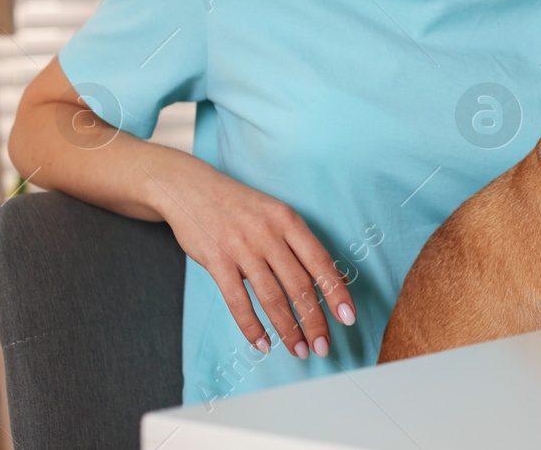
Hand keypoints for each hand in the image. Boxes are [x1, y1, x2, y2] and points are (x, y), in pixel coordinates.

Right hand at [145, 157, 355, 360]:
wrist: (192, 189)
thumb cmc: (241, 207)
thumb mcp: (278, 215)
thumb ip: (303, 246)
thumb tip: (337, 277)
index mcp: (289, 222)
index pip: (321, 262)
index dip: (337, 292)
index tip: (349, 318)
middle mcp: (269, 235)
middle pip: (299, 285)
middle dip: (315, 321)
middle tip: (324, 347)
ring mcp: (242, 248)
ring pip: (272, 297)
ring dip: (288, 329)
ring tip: (299, 350)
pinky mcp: (217, 261)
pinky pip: (237, 301)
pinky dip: (251, 326)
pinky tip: (262, 344)